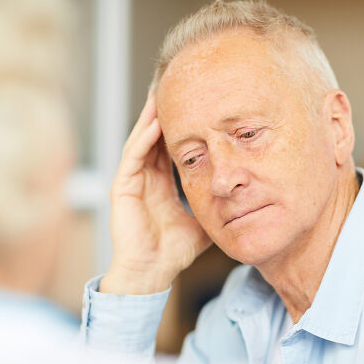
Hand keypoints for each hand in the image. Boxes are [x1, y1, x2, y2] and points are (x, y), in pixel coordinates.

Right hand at [100, 93, 211, 294]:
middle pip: (154, 138)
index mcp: (161, 185)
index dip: (181, 129)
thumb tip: (241, 203)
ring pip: (142, 140)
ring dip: (152, 117)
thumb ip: (215, 208)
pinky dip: (143, 137)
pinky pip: (133, 155)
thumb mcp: (203, 223)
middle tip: (177, 89)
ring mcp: (132, 181)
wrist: (152, 273)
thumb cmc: (173, 252)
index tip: (197, 109)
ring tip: (163, 93)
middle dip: (165, 114)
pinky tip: (155, 121)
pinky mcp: (122, 187)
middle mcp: (145, 178)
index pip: (170, 148)